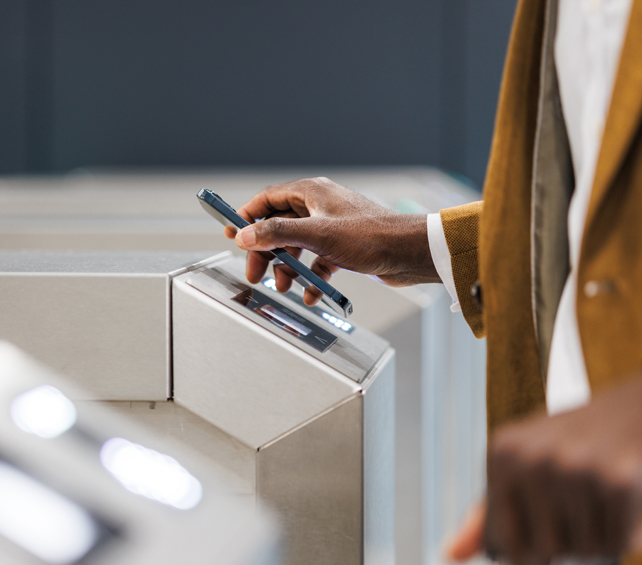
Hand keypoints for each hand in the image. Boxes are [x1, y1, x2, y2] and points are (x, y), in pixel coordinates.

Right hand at [223, 177, 438, 304]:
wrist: (410, 253)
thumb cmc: (372, 236)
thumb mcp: (317, 236)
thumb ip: (277, 234)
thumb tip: (245, 235)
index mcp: (311, 193)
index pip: (267, 199)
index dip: (246, 216)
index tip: (231, 233)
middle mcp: (319, 206)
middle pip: (278, 226)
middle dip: (265, 251)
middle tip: (254, 273)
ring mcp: (331, 227)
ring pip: (297, 246)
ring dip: (287, 267)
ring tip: (282, 286)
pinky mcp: (343, 247)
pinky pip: (317, 260)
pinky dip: (310, 277)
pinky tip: (311, 293)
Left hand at [446, 362, 641, 564]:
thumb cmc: (596, 438)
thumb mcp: (533, 464)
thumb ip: (492, 511)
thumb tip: (451, 555)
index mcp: (503, 452)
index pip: (501, 538)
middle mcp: (532, 458)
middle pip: (545, 549)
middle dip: (576, 542)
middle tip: (592, 508)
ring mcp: (574, 468)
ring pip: (585, 551)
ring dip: (607, 537)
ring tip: (612, 497)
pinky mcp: (619, 483)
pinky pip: (620, 546)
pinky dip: (636, 535)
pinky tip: (638, 500)